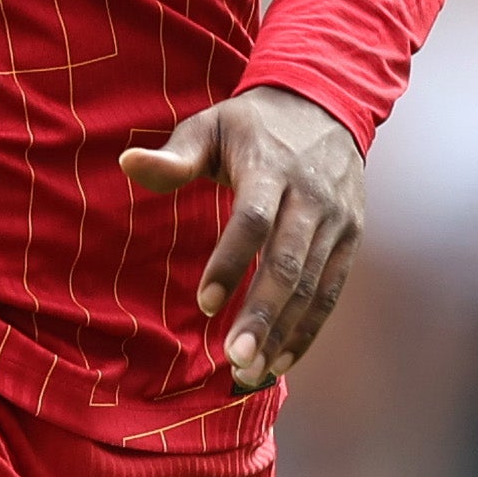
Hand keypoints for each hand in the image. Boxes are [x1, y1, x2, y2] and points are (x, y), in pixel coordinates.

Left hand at [119, 84, 363, 390]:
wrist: (326, 105)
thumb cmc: (251, 125)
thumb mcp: (210, 126)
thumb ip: (174, 156)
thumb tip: (127, 164)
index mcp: (271, 168)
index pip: (253, 221)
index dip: (231, 263)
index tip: (205, 305)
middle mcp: (311, 196)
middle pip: (288, 263)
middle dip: (263, 315)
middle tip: (235, 359)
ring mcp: (337, 219)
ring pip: (313, 285)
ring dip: (284, 333)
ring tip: (251, 371)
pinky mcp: (350, 238)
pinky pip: (331, 290)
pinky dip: (309, 329)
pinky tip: (282, 361)